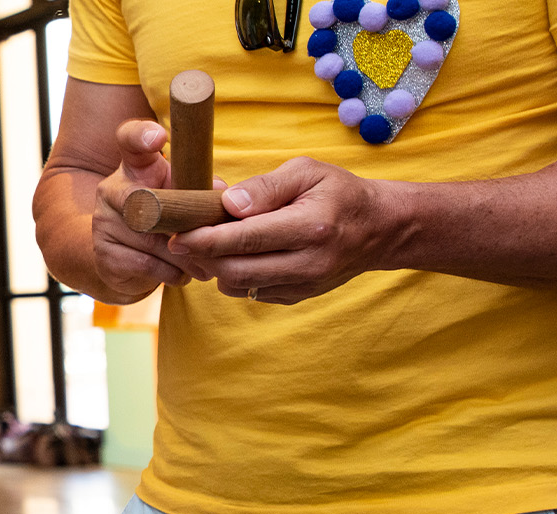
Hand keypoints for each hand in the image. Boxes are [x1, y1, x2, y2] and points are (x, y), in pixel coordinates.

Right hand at [90, 120, 218, 302]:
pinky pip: (148, 265)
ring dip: (187, 255)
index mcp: (134, 166)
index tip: (158, 137)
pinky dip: (173, 273)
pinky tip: (184, 274)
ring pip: (155, 241)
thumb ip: (202, 190)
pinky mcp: (104, 255)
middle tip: (212, 236)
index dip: (142, 136)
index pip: (130, 139)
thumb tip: (224, 196)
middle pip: (150, 202)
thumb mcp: (182, 195)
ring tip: (208, 264)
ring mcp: (103, 224)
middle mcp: (111, 190)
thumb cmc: (163, 218)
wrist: (121, 257)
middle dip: (185, 222)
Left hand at [169, 157, 395, 304]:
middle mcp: (309, 263)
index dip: (204, 239)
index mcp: (311, 227)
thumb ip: (265, 187)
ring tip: (212, 243)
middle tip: (183, 238)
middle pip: (235, 270)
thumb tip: (228, 204)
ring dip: (215, 268)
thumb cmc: (339, 192)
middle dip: (202, 256)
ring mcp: (304, 285)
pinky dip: (235, 277)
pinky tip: (237, 255)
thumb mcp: (307, 172)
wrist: (380, 228)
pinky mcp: (298, 297)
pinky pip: (251, 293)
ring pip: (238, 287)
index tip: (176, 233)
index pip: (245, 239)